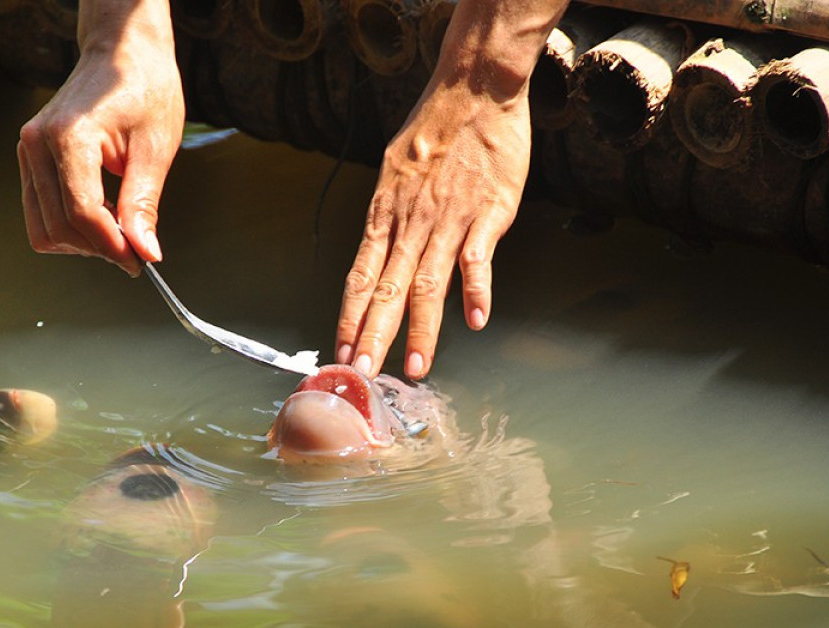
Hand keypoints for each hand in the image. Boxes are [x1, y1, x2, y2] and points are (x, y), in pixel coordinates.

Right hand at [17, 0, 181, 274]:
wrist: (122, 54)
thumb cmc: (144, 90)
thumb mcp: (155, 148)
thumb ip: (144, 203)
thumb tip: (145, 252)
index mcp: (69, 136)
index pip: (81, 212)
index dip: (112, 246)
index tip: (140, 262)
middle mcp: (37, 143)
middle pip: (59, 226)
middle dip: (98, 248)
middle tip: (136, 250)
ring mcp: (27, 149)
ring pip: (43, 226)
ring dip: (81, 241)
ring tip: (119, 230)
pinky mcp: (29, 157)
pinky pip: (40, 211)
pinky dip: (70, 225)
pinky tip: (102, 217)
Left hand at [335, 79, 531, 379]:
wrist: (473, 89)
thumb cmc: (434, 129)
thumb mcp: (395, 172)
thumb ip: (391, 218)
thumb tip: (384, 255)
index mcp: (385, 214)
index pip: (360, 275)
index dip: (348, 315)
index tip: (340, 350)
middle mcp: (411, 222)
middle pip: (388, 288)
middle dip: (374, 335)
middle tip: (363, 373)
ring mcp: (449, 219)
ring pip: (429, 283)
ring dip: (422, 329)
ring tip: (416, 366)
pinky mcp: (488, 212)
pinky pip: (478, 258)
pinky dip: (476, 290)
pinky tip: (475, 322)